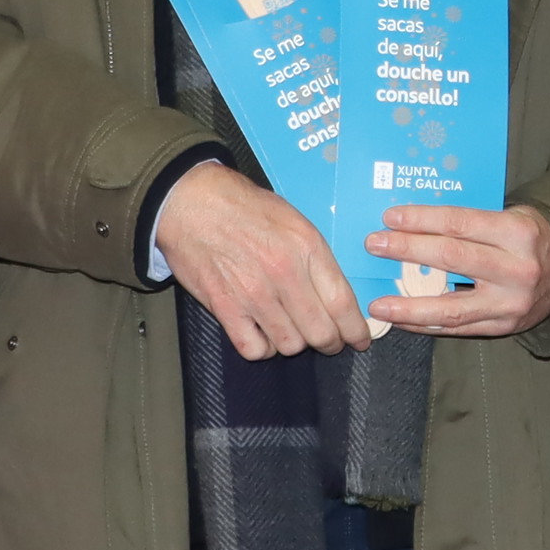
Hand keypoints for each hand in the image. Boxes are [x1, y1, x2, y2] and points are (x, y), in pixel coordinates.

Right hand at [158, 161, 372, 357]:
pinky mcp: (224, 308)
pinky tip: (263, 335)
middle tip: (329, 342)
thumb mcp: (294, 219)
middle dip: (330, 343)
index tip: (358, 339)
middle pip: (321, 333)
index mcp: (307, 248)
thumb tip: (338, 293)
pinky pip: (254, 349)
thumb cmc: (244, 207)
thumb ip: (317, 256)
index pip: (343, 304)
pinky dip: (262, 348)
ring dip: (296, 343)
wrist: (191, 201)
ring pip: (290, 345)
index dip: (355, 330)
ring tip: (293, 332)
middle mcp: (284, 274)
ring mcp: (253, 294)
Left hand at [369, 202, 549, 339]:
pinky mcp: (504, 326)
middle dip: (408, 251)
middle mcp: (516, 269)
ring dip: (410, 305)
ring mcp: (510, 303)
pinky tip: (401, 319)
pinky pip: (458, 328)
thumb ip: (471, 222)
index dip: (422, 219)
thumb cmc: (532, 238)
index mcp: (517, 232)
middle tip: (374, 245)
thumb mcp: (512, 217)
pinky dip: (426, 325)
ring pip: (452, 307)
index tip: (390, 217)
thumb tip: (413, 223)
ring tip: (379, 304)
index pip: (461, 223)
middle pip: (453, 258)